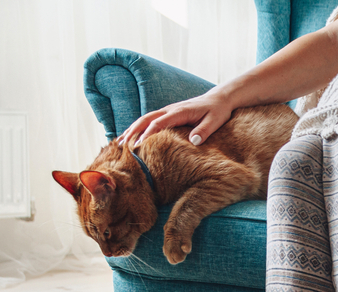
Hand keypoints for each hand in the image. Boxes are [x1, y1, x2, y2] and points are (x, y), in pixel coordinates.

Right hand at [118, 92, 234, 146]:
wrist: (219, 99)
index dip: (148, 134)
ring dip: (131, 130)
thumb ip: (204, 131)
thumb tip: (194, 141)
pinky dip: (138, 128)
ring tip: (118, 144)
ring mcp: (167, 111)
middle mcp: (170, 109)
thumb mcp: (215, 121)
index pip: (159, 123)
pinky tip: (130, 138)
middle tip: (120, 146)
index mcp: (179, 111)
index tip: (138, 147)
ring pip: (144, 119)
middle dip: (132, 132)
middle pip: (146, 119)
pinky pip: (149, 120)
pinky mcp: (168, 114)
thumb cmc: (217, 111)